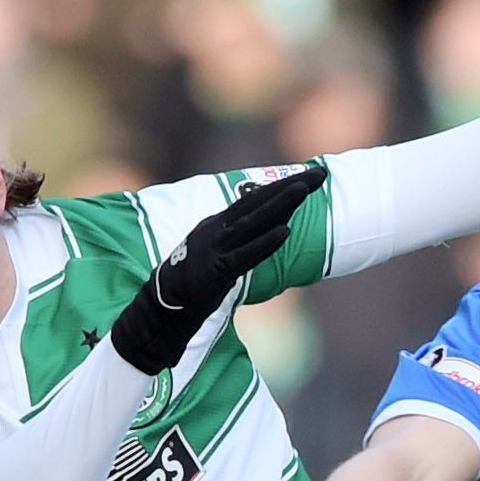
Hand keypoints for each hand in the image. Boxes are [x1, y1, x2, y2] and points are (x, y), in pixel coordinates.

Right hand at [110, 164, 329, 374]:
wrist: (160, 308)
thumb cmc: (189, 285)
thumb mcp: (216, 255)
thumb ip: (240, 242)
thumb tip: (272, 230)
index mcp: (216, 225)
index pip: (255, 200)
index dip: (283, 186)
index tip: (310, 176)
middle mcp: (216, 229)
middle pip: (259, 202)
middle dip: (291, 186)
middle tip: (320, 173)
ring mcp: (215, 248)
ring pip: (254, 222)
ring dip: (280, 205)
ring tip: (305, 189)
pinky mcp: (216, 270)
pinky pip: (245, 255)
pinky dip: (265, 244)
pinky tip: (285, 233)